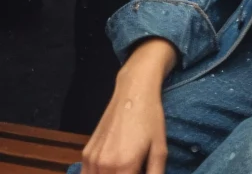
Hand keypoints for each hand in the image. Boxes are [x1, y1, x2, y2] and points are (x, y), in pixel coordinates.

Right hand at [82, 39, 176, 173]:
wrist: (133, 92)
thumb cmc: (151, 118)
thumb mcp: (160, 148)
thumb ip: (155, 173)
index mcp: (123, 166)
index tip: (139, 172)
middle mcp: (103, 166)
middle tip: (134, 168)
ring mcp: (91, 160)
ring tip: (124, 167)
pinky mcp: (86, 153)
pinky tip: (112, 168)